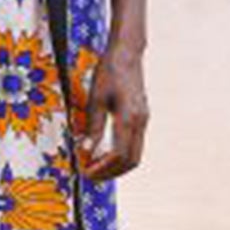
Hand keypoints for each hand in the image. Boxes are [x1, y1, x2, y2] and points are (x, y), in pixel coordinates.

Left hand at [78, 44, 147, 181]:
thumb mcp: (95, 99)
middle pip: (130, 161)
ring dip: (116, 167)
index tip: (85, 171)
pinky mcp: (142, 119)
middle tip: (89, 174)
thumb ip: (92, 127)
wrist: (127, 54)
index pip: (119, 155)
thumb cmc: (109, 73)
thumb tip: (85, 151)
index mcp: (129, 118)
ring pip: (135, 156)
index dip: (102, 168)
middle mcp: (140, 122)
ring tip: (94, 167)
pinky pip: (134, 145)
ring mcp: (143, 121)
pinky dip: (120, 156)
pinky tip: (103, 154)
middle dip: (110, 173)